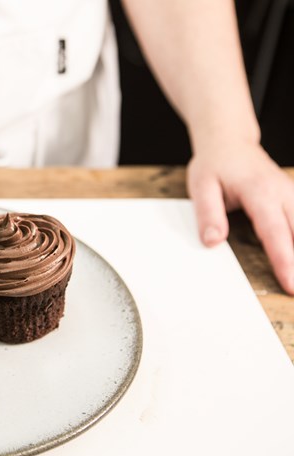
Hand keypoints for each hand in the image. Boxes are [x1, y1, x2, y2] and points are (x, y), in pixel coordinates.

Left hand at [188, 141, 293, 293]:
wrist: (228, 142)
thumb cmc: (214, 165)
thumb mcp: (201, 186)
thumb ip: (208, 214)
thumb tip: (213, 241)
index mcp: (260, 191)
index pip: (275, 232)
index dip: (284, 259)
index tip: (290, 283)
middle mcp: (283, 193)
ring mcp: (292, 194)